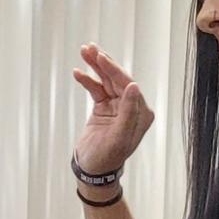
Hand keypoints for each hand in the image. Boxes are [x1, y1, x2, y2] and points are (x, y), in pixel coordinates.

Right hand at [72, 43, 154, 178]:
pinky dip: (87, 80)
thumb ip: (128, 112)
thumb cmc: (106, 158)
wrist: (92, 171)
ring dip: (95, 66)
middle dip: (103, 63)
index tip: (101, 57)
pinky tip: (78, 73)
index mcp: (140, 113)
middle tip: (89, 48)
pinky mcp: (104, 107)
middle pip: (117, 78)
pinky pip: (96, 89)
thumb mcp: (118, 138)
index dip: (114, 70)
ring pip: (106, 80)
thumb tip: (134, 86)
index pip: (127, 85)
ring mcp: (117, 106)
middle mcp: (131, 107)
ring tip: (84, 51)